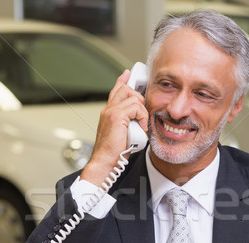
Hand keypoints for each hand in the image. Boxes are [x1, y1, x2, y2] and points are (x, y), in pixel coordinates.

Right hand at [80, 69, 148, 185]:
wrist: (105, 162)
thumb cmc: (114, 152)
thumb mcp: (124, 133)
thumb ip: (128, 123)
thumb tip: (140, 120)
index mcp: (108, 112)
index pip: (116, 90)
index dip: (122, 81)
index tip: (128, 74)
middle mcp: (108, 109)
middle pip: (126, 89)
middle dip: (139, 98)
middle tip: (143, 114)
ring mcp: (111, 111)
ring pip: (134, 97)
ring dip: (142, 112)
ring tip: (140, 125)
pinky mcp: (116, 115)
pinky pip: (137, 107)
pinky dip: (142, 117)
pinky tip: (140, 128)